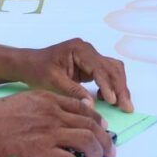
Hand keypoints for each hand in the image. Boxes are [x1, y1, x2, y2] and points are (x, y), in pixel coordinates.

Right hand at [0, 90, 115, 156]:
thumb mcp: (23, 101)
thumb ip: (43, 106)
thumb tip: (56, 117)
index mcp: (49, 100)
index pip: (82, 108)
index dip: (97, 120)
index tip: (103, 128)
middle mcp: (54, 114)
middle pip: (91, 125)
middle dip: (105, 139)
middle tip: (110, 150)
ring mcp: (50, 133)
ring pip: (87, 141)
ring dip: (97, 153)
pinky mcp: (43, 152)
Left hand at [18, 38, 132, 110]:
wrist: (28, 64)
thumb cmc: (37, 70)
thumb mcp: (53, 82)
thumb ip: (73, 91)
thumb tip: (91, 105)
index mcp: (79, 50)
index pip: (99, 68)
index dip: (107, 85)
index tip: (113, 101)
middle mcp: (88, 50)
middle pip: (112, 68)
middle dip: (120, 88)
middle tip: (127, 107)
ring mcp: (90, 57)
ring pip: (113, 70)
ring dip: (120, 87)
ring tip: (124, 105)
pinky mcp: (90, 65)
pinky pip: (107, 74)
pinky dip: (111, 86)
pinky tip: (107, 99)